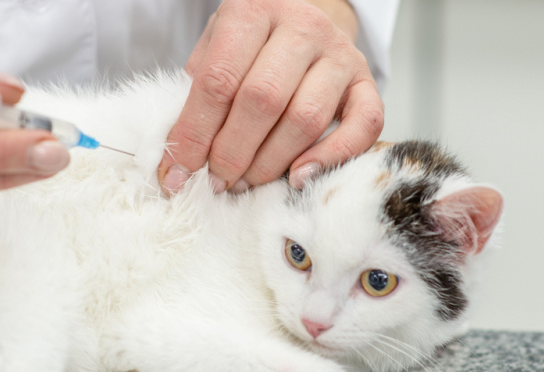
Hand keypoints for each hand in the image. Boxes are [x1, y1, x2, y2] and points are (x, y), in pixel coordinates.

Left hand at [157, 0, 383, 194]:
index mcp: (252, 10)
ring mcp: (340, 52)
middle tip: (216, 181)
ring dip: (269, 163)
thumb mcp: (214, 51)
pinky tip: (298, 176)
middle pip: (263, 101)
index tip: (177, 173)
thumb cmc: (250, 46)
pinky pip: (362, 125)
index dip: (194, 134)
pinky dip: (330, 158)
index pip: (218, 80)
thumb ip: (196, 97)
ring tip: (245, 182)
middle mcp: (302, 26)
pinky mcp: (366, 80)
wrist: (302, 22)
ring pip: (305, 119)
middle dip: (231, 153)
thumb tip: (178, 163)